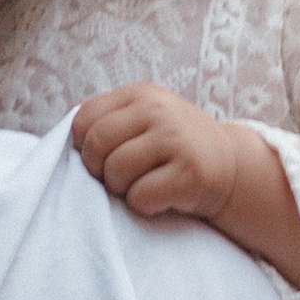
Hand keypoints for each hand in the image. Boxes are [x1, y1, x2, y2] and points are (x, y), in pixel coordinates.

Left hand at [71, 81, 240, 221]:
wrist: (231, 167)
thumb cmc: (175, 147)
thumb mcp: (145, 118)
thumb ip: (108, 117)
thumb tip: (68, 125)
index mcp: (140, 94)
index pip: (84, 119)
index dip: (85, 146)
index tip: (104, 157)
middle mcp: (158, 110)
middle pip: (96, 146)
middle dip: (100, 170)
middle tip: (122, 177)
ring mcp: (175, 139)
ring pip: (115, 171)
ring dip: (123, 189)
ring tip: (143, 185)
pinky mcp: (190, 173)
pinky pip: (140, 197)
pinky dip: (144, 205)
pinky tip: (161, 197)